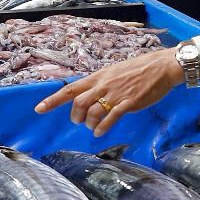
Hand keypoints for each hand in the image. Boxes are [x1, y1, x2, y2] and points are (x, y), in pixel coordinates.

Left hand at [35, 50, 183, 136]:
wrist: (160, 67)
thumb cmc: (138, 69)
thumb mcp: (114, 72)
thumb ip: (100, 84)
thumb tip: (89, 95)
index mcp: (97, 77)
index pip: (70, 89)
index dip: (53, 100)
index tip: (38, 109)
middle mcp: (102, 85)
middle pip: (78, 104)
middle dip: (75, 116)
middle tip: (79, 122)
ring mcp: (115, 94)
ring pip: (92, 113)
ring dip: (89, 124)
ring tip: (93, 127)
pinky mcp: (128, 103)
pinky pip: (110, 118)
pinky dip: (102, 127)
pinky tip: (100, 132)